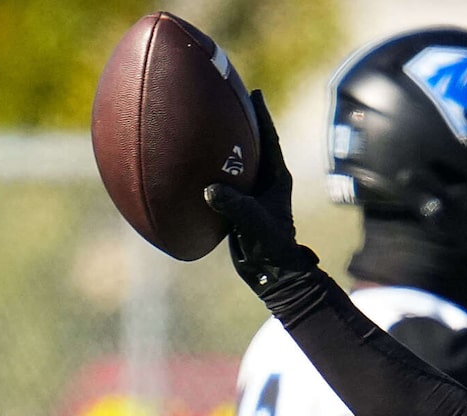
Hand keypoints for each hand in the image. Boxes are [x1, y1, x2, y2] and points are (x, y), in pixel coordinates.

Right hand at [203, 90, 316, 297]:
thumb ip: (235, 205)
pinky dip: (207, 166)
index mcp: (277, 179)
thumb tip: (210, 191)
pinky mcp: (238, 203)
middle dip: (241, 119)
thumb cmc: (270, 248)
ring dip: (223, 141)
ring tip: (205, 119)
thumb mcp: (253, 224)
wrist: (270, 272)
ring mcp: (251, 192)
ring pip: (236, 159)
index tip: (253, 92)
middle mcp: (266, 181)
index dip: (262, 116)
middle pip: (253, 142)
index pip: (270, 140)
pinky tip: (188, 157)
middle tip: (227, 95)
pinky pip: (221, 177)